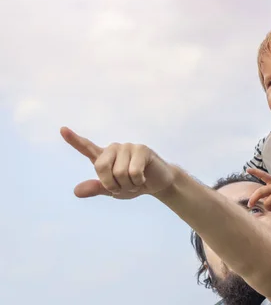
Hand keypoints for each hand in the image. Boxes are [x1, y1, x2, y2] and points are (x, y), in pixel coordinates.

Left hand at [61, 126, 175, 198]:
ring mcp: (128, 147)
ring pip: (119, 173)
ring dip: (128, 185)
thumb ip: (96, 189)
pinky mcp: (142, 149)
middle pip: (101, 167)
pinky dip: (137, 182)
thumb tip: (76, 191)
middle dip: (111, 184)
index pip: (86, 147)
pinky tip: (143, 178)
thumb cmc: (133, 185)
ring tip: (135, 182)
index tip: (62, 129)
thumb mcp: (112, 191)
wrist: (157, 184)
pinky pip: (134, 172)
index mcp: (103, 157)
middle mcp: (114, 148)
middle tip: (122, 187)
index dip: (73, 139)